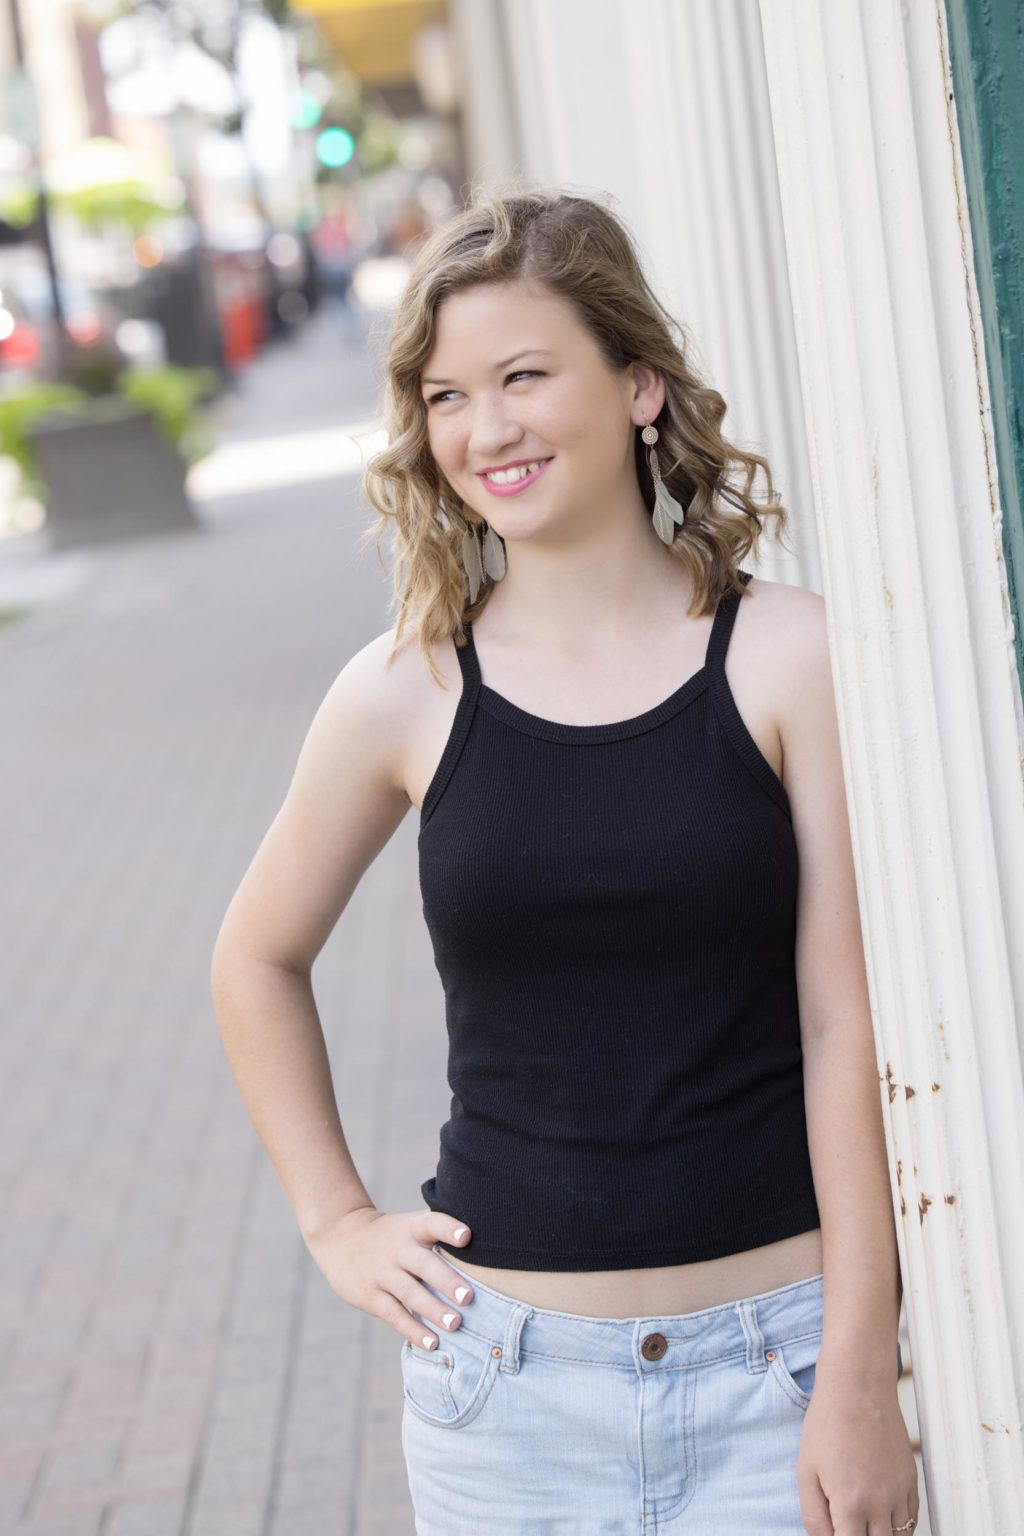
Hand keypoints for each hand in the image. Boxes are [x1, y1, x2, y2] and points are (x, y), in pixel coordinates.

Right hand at [305, 1206, 475, 1350]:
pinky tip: (432, 1343)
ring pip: (410, 1293)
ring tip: (456, 1324)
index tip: (466, 1236)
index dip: (448, 1228)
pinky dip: (413, 1330)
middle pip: (424, 1264)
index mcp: (411, 1229)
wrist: (339, 1236)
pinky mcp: (370, 1296)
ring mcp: (382, 1273)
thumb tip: (487, 1247)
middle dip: (446, 1281)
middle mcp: (398, 1250)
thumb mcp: (409, 1226)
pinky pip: (394, 1315)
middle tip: (469, 1297)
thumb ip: (439, 1234)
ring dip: (433, 1310)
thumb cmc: (391, 1235)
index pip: (431, 1223)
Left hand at [796, 1371, 919, 1534]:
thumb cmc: (827, 1423)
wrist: (857, 1386)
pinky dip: (900, 1526)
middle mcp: (881, 1503)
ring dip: (881, 1535)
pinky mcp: (911, 1479)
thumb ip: (813, 1515)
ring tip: (864, 1523)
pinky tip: (883, 1519)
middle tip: (846, 1525)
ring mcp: (900, 1491)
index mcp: (851, 1503)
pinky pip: (912, 1518)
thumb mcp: (805, 1470)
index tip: (835, 1531)